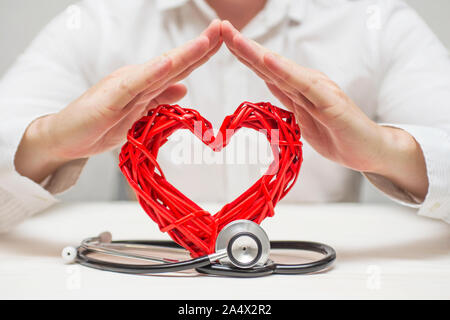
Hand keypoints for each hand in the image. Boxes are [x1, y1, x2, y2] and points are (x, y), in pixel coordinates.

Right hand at [15, 20, 221, 182]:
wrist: (64, 138)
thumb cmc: (100, 126)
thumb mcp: (139, 116)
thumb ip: (159, 100)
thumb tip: (184, 88)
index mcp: (146, 84)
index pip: (179, 67)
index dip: (202, 53)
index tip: (225, 39)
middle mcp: (137, 79)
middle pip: (175, 62)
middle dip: (201, 45)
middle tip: (223, 27)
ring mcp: (124, 86)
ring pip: (159, 68)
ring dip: (184, 53)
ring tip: (206, 40)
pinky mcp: (110, 99)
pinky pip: (134, 85)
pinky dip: (152, 74)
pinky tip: (168, 63)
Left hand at [221, 21, 427, 198]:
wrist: (372, 150)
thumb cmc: (339, 135)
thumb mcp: (303, 117)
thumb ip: (288, 97)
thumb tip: (268, 81)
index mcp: (298, 87)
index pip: (265, 69)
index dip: (243, 54)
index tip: (220, 41)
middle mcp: (307, 83)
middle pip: (269, 64)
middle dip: (243, 46)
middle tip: (221, 28)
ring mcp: (319, 90)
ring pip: (282, 69)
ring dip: (256, 53)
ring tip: (235, 38)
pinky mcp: (330, 102)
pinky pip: (304, 86)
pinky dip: (284, 72)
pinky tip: (267, 60)